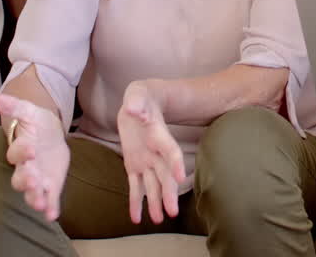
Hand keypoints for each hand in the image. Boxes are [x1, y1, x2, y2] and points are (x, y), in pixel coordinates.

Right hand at [0, 93, 69, 220]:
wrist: (51, 134)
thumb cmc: (37, 123)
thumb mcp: (30, 111)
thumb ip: (15, 106)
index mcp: (20, 149)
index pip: (16, 153)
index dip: (22, 151)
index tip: (29, 148)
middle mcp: (26, 168)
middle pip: (21, 178)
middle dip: (26, 180)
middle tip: (33, 181)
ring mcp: (38, 179)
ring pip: (32, 192)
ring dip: (35, 198)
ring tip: (40, 204)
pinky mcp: (51, 186)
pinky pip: (49, 199)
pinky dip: (50, 208)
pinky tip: (52, 215)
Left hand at [117, 81, 185, 224]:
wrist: (141, 103)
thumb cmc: (141, 97)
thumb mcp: (137, 95)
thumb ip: (136, 103)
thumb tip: (133, 110)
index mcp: (159, 135)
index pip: (170, 151)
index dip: (176, 164)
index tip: (181, 178)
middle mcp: (156, 152)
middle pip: (165, 175)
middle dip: (168, 193)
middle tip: (172, 212)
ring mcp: (146, 160)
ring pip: (152, 184)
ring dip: (155, 202)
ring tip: (158, 220)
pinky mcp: (134, 164)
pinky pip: (135, 185)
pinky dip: (135, 201)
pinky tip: (136, 218)